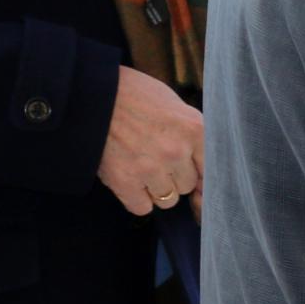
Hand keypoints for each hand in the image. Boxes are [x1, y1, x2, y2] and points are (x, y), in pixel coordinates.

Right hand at [98, 67, 202, 220]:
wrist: (93, 96)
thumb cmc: (135, 96)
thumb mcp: (175, 105)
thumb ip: (192, 134)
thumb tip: (204, 166)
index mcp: (195, 129)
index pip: (211, 169)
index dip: (198, 172)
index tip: (189, 171)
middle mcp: (177, 151)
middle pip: (187, 185)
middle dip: (174, 176)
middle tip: (156, 159)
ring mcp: (151, 168)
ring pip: (167, 199)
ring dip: (156, 189)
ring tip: (142, 168)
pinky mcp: (124, 181)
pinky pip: (142, 207)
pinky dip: (137, 198)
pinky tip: (130, 181)